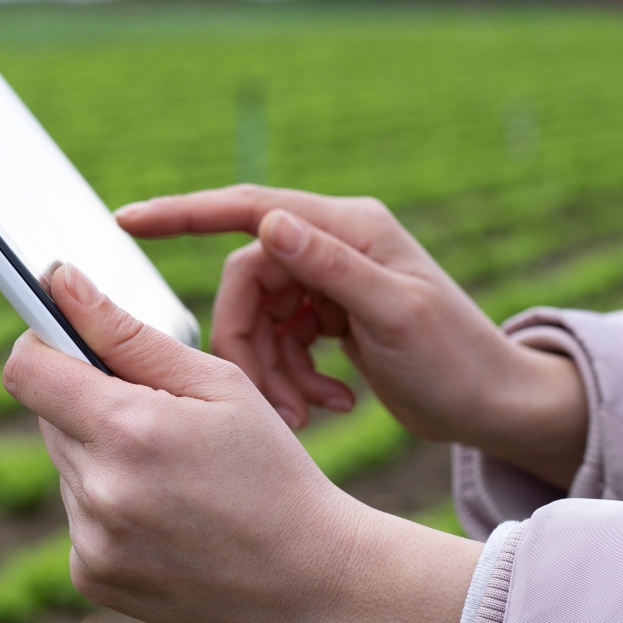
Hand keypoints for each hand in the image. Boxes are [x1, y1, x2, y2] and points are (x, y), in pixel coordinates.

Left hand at [2, 263, 480, 622]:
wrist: (311, 585)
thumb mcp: (220, 386)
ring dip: (103, 458)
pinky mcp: (92, 578)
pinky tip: (169, 520)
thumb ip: (130, 334)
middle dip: (91, 403)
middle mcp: (99, 490)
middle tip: (162, 421)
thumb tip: (61, 281)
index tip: (67, 341)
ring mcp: (91, 542)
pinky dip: (110, 510)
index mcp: (129, 430)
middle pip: (49, 416)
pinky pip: (79, 519)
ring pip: (66, 467)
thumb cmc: (273, 471)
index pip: (27, 370)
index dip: (42, 345)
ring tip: (177, 479)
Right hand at [117, 184, 586, 489]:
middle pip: (248, 283)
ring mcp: (332, 282)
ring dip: (272, 371)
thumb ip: (333, 269)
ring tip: (309, 414)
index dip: (185, 214)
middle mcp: (336, 246)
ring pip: (260, 320)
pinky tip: (329, 405)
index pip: (249, 208)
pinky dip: (291, 378)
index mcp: (350, 228)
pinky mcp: (331, 318)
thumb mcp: (396, 317)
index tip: (128, 221)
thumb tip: (271, 223)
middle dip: (248, 346)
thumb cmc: (458, 362)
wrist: (494, 406)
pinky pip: (281, 342)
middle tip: (273, 401)